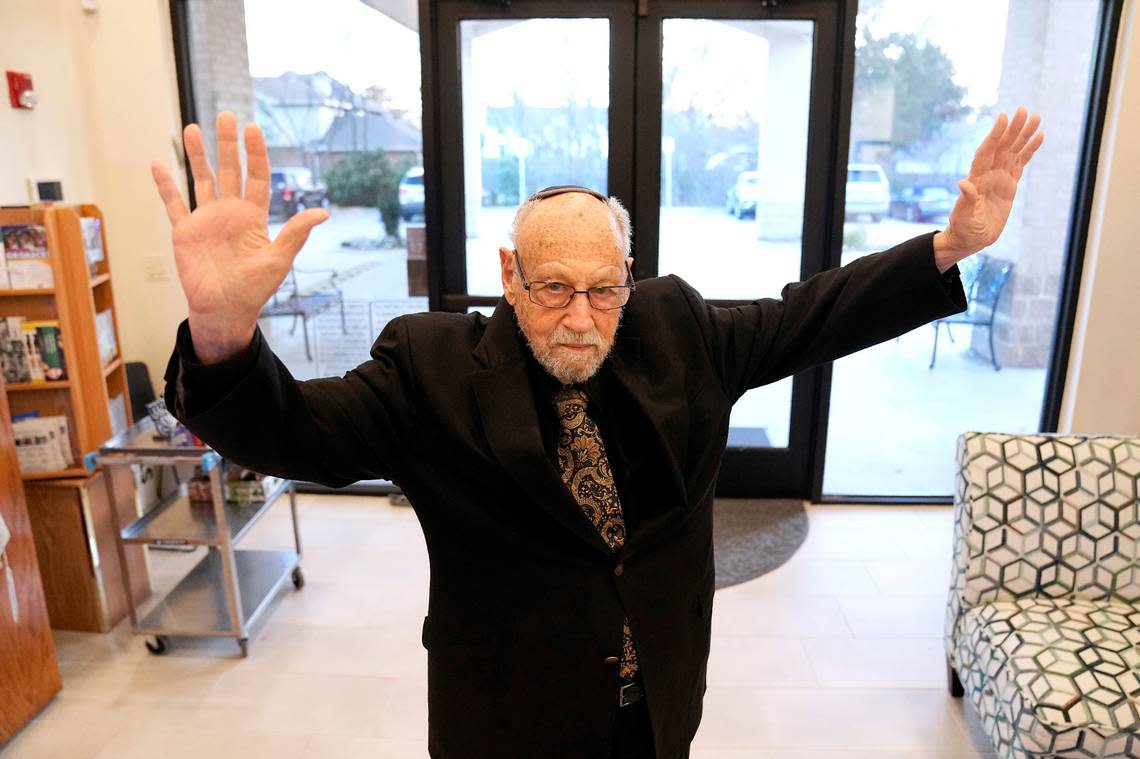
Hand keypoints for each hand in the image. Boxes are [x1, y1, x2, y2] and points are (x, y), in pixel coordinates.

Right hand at [151, 112, 328, 361]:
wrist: (224, 310)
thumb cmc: (254, 289)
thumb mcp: (278, 260)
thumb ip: (295, 234)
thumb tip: (322, 213)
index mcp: (253, 217)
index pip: (256, 178)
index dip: (255, 154)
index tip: (253, 129)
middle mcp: (230, 213)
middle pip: (230, 170)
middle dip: (228, 143)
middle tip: (227, 116)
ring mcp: (207, 220)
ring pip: (203, 179)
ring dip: (198, 155)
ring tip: (194, 127)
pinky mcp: (185, 232)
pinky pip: (174, 205)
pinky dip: (166, 186)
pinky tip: (158, 164)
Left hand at [935, 106, 1044, 267]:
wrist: (970, 239)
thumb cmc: (964, 230)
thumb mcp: (964, 217)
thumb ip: (966, 201)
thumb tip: (963, 184)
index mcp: (976, 179)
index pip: (986, 152)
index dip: (994, 136)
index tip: (1002, 118)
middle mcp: (988, 174)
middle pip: (1002, 147)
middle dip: (1012, 129)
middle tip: (1023, 110)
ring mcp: (999, 178)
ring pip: (1013, 151)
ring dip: (1023, 135)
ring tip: (1036, 117)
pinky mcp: (1009, 184)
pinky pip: (1021, 163)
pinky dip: (1029, 150)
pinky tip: (1039, 136)